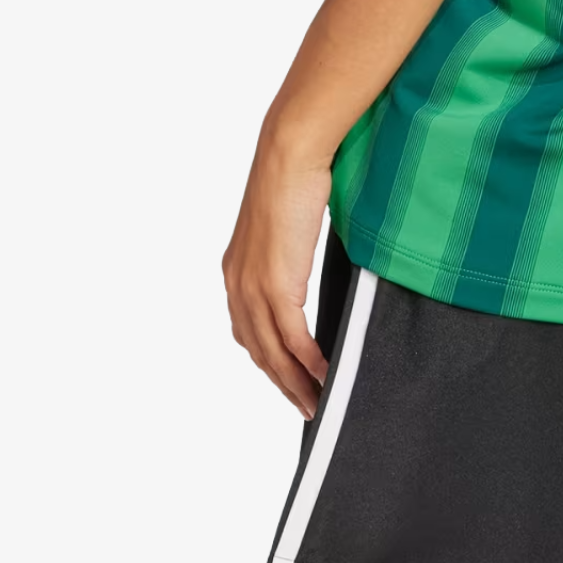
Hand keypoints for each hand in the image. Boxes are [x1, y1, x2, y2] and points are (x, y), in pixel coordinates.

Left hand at [222, 127, 331, 417]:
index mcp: (235, 272)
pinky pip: (293, 338)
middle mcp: (237, 286)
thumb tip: (305, 268)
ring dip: (296, 383)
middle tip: (306, 407)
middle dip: (282, 384)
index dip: (269, 361)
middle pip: (259, 351)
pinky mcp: (278, 285)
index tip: (289, 381)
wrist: (290, 154)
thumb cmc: (293, 177)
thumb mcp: (284, 224)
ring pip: (274, 353)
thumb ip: (287, 252)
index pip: (248, 332)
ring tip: (317, 402)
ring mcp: (254, 288)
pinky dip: (309, 362)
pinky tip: (326, 375)